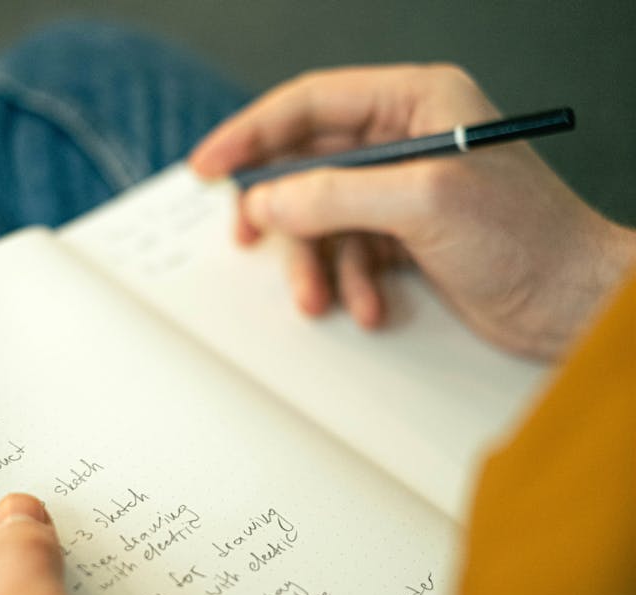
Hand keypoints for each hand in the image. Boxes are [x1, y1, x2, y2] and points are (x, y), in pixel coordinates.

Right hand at [190, 64, 635, 358]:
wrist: (572, 304)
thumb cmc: (527, 237)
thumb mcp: (422, 203)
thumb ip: (334, 194)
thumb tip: (267, 200)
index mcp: (415, 102)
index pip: (310, 104)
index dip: (252, 133)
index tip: (209, 166)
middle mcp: (404, 139)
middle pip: (308, 163)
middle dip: (281, 211)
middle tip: (246, 237)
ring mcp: (402, 190)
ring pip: (322, 217)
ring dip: (316, 262)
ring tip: (320, 297)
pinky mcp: (405, 236)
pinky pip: (348, 253)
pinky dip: (349, 283)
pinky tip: (369, 305)